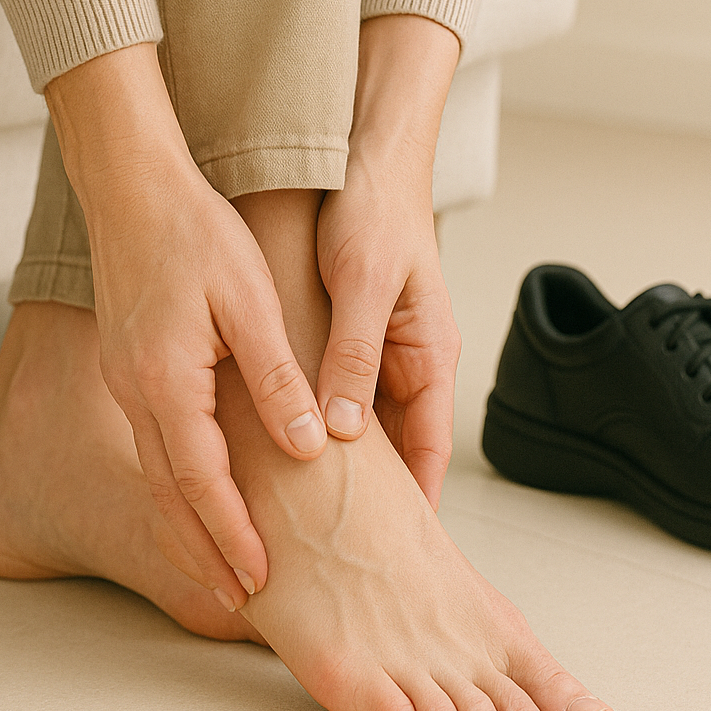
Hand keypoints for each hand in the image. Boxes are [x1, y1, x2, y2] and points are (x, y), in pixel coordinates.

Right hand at [47, 46, 327, 608]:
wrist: (133, 188)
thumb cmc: (196, 235)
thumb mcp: (250, 303)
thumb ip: (278, 378)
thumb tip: (309, 445)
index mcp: (166, 382)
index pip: (202, 482)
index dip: (232, 535)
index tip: (260, 579)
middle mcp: (137, 395)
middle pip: (171, 498)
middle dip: (206, 554)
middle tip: (242, 601)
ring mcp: (128, 388)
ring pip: (158, 481)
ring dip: (189, 531)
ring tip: (223, 573)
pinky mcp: (132, 375)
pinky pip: (156, 452)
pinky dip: (179, 493)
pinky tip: (204, 505)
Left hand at [315, 16, 461, 508]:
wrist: (362, 154)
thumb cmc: (375, 213)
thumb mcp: (367, 285)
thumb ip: (355, 356)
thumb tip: (342, 430)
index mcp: (429, 357)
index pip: (429, 453)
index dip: (412, 507)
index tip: (390, 557)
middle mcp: (407, 364)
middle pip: (395, 451)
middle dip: (373, 500)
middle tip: (338, 551)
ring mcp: (378, 354)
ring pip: (361, 428)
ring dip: (337, 467)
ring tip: (304, 517)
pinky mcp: (347, 338)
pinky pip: (334, 395)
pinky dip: (314, 424)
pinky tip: (281, 449)